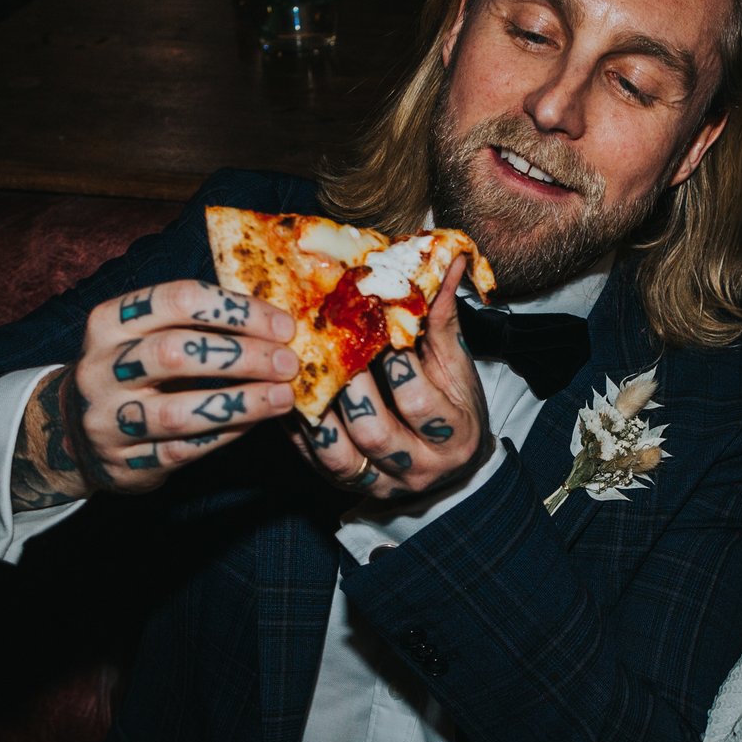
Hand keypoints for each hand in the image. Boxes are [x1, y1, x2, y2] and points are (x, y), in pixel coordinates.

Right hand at [12, 281, 296, 507]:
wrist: (77, 435)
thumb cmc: (134, 373)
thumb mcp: (148, 336)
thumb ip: (198, 324)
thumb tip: (276, 318)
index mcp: (110, 321)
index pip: (178, 300)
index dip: (237, 310)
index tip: (283, 325)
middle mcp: (101, 367)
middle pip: (176, 353)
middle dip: (243, 356)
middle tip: (289, 363)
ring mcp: (108, 419)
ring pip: (178, 410)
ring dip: (241, 402)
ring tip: (284, 396)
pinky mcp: (124, 463)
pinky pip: (183, 449)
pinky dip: (226, 434)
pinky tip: (257, 422)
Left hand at [294, 258, 492, 501]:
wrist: (453, 463)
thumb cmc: (454, 403)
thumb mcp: (455, 363)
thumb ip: (442, 316)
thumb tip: (451, 256)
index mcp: (454, 435)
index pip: (418, 401)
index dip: (393, 364)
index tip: (374, 326)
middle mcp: (419, 467)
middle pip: (375, 432)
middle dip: (349, 387)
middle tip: (328, 345)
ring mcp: (381, 483)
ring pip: (339, 455)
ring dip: (315, 410)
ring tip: (300, 369)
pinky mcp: (349, 486)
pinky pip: (315, 462)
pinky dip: (297, 429)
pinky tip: (285, 395)